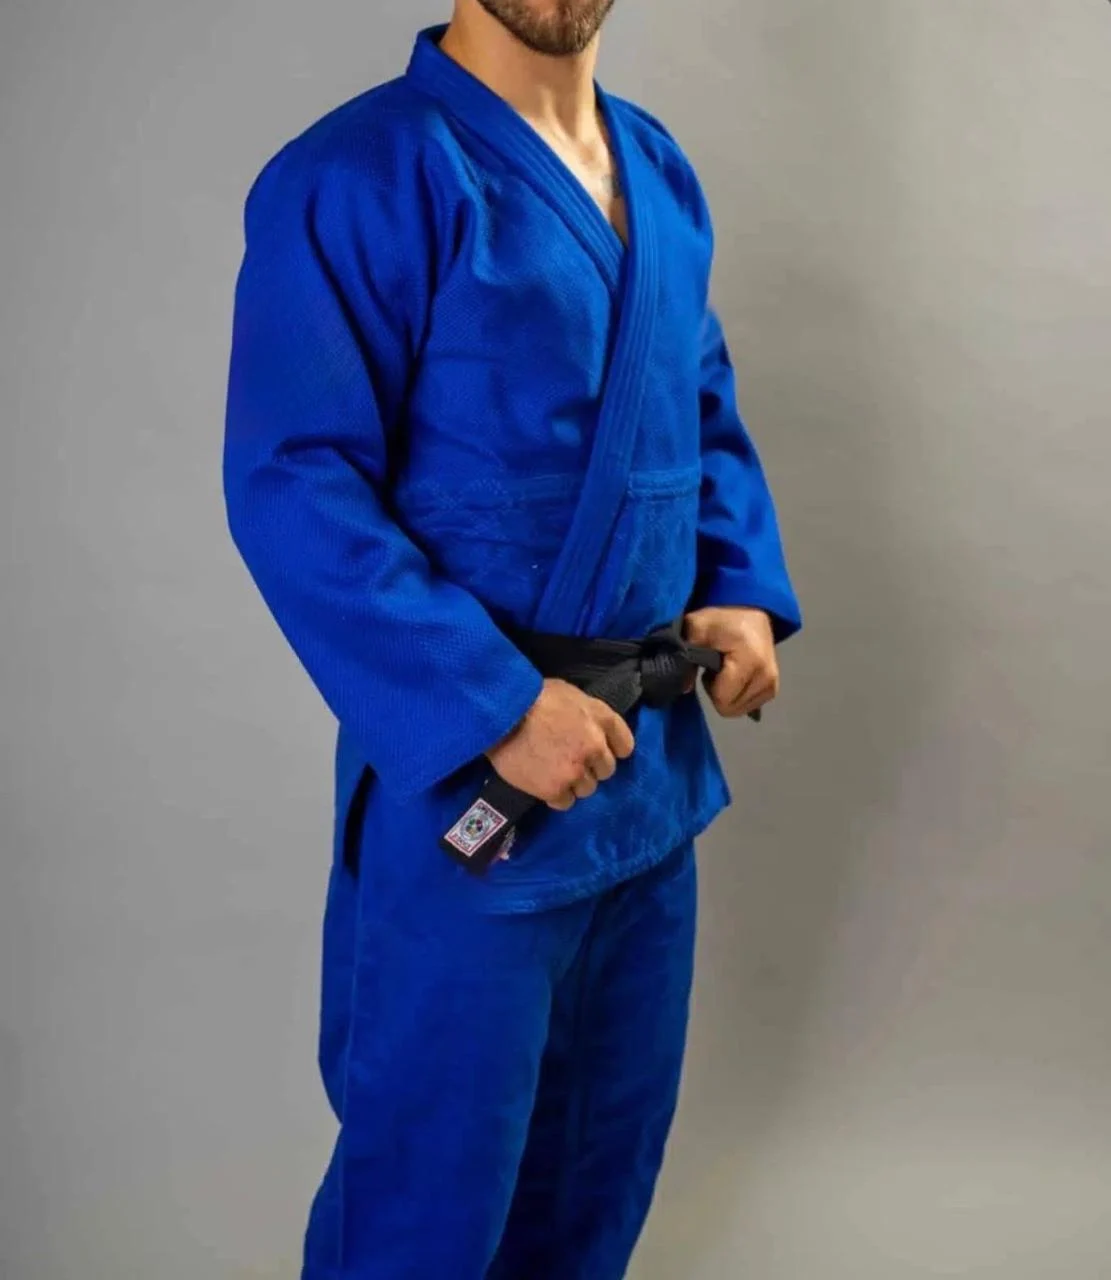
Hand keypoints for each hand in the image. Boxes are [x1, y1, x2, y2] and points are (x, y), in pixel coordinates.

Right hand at [486, 679, 635, 811]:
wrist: (502, 713)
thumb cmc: (533, 696)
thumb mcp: (570, 692)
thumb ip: (587, 713)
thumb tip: (588, 726)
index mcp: (601, 719)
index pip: (625, 745)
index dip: (612, 749)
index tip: (598, 752)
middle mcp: (595, 747)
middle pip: (606, 770)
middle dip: (590, 767)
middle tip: (569, 760)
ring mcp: (576, 771)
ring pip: (586, 788)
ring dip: (573, 783)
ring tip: (552, 771)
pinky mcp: (555, 789)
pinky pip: (565, 802)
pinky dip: (555, 795)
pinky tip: (542, 783)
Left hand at [684, 607, 779, 717]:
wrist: (749, 612)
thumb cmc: (721, 620)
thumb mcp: (696, 629)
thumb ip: (685, 658)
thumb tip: (683, 688)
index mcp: (750, 660)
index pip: (724, 700)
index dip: (709, 686)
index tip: (710, 664)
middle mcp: (767, 676)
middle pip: (731, 709)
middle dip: (718, 692)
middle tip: (716, 668)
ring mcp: (772, 684)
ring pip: (739, 710)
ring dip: (728, 694)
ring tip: (726, 670)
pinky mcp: (773, 688)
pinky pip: (748, 706)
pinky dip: (738, 694)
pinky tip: (736, 675)